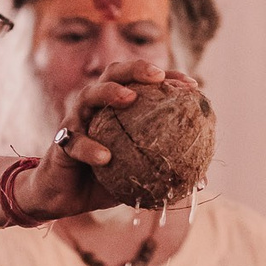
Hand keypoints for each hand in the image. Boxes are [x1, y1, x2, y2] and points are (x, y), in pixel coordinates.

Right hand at [13, 59, 185, 222]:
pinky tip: (106, 157)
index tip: (191, 85)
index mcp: (115, 108)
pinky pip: (76, 142)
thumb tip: (203, 179)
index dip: (167, 78)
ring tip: (129, 97)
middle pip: (113, 74)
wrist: (62, 197)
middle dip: (136, 69)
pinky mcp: (62, 142)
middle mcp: (95, 106)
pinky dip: (90, 148)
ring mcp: (77, 121)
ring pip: (89, 95)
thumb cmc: (101, 180)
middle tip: (158, 76)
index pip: (142, 83)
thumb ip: (163, 171)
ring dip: (109, 92)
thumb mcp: (136, 175)